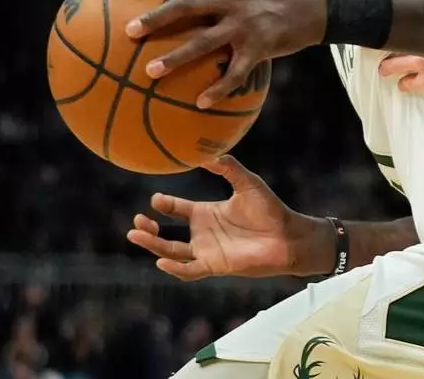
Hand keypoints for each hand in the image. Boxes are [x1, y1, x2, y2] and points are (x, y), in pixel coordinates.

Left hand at [125, 0, 326, 107]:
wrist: (322, 2)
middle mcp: (232, 0)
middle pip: (187, 7)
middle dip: (156, 18)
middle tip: (129, 31)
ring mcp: (245, 25)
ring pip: (204, 42)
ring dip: (176, 58)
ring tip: (150, 73)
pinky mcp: (260, 47)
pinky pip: (235, 71)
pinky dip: (219, 88)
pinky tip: (200, 104)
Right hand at [126, 155, 321, 279]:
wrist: (288, 235)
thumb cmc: (270, 209)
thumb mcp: (247, 182)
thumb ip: (228, 167)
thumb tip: (206, 153)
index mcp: (207, 213)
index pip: (177, 210)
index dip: (164, 204)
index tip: (155, 198)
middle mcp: (203, 233)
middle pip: (166, 234)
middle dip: (148, 228)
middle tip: (136, 220)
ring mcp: (207, 251)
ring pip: (172, 252)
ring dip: (153, 245)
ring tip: (135, 234)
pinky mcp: (215, 265)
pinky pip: (190, 270)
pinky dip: (175, 268)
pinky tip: (163, 261)